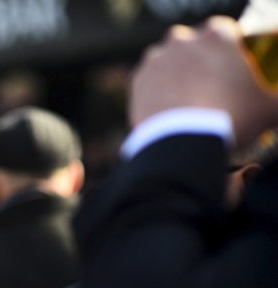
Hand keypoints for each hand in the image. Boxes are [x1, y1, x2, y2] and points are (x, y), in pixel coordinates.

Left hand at [130, 16, 277, 150]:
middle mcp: (182, 41)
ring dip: (174, 76)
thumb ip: (276, 101)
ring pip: (167, 62)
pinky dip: (155, 93)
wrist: (182, 143)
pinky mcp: (136, 80)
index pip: (223, 31)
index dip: (226, 51)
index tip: (228, 69)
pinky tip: (166, 110)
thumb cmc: (231, 119)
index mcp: (217, 36)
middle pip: (191, 45)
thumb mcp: (270, 109)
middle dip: (197, 61)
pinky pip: (148, 82)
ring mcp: (156, 59)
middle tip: (205, 88)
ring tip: (185, 103)